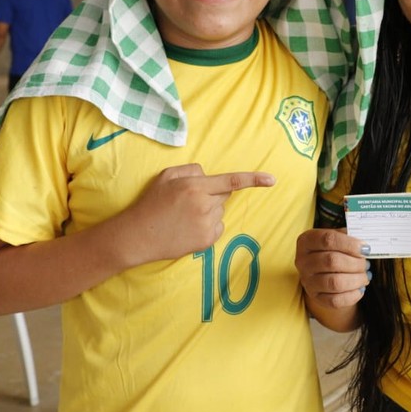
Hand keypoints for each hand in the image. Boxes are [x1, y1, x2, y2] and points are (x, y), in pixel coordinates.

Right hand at [123, 164, 274, 264]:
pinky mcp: (206, 241)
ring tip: (184, 216)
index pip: (232, 181)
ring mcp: (206, 225)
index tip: (272, 180)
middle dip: (213, 194)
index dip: (254, 179)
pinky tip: (188, 228)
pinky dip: (208, 226)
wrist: (138, 236)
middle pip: (224, 195)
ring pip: (220, 211)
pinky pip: (217, 227)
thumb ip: (191, 171)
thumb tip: (209, 175)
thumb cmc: (151, 203)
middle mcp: (204, 205)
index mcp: (195, 186)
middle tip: (189, 201)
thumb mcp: (166, 177)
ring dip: (209, 210)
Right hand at [295, 228, 369, 309]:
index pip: (328, 240)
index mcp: (307, 241)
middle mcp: (303, 261)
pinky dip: (353, 295)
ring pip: (335, 282)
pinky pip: (336, 300)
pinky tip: (360, 288)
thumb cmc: (333, 250)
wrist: (322, 271)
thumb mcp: (337, 237)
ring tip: (365, 276)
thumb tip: (364, 245)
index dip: (350, 244)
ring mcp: (308, 281)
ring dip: (356, 279)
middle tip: (366, 264)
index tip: (365, 249)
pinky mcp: (316, 298)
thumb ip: (349, 237)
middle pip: (332, 261)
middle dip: (355, 263)